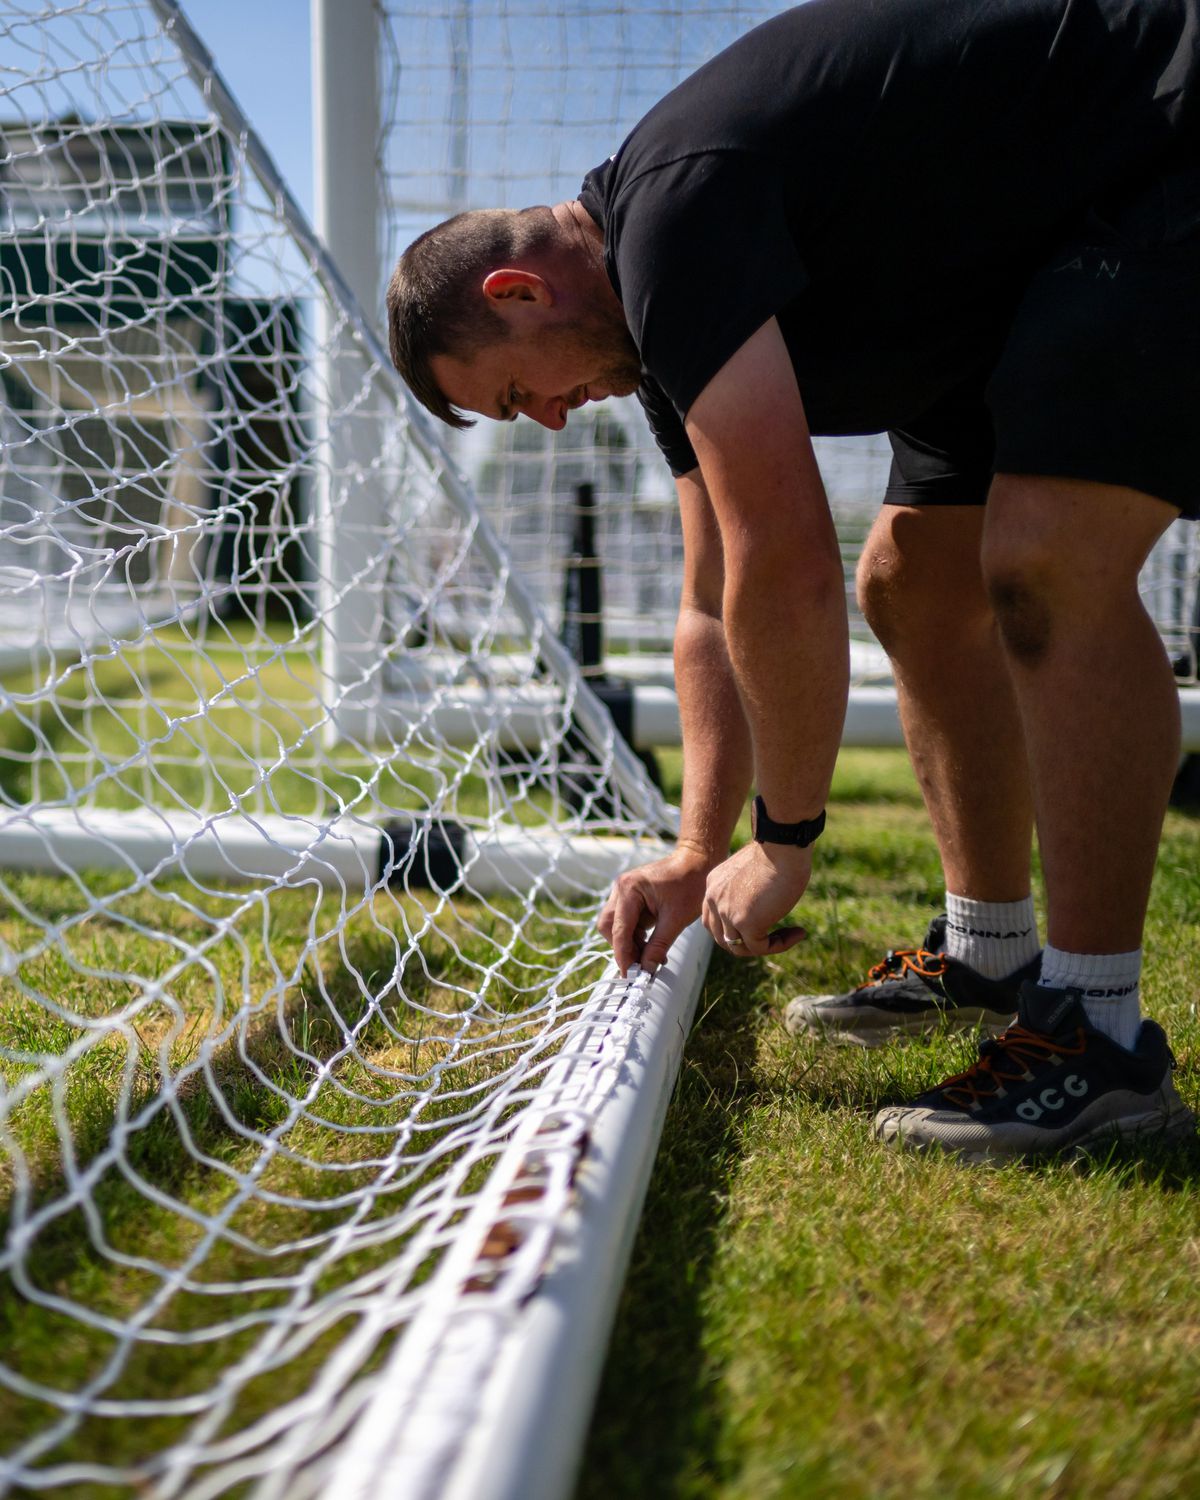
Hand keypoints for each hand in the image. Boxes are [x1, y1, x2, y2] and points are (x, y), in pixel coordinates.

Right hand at [597, 847, 712, 974]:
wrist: (698, 861)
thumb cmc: (690, 884)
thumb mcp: (676, 919)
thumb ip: (658, 946)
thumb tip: (647, 970)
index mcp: (629, 889)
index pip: (619, 929)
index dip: (623, 954)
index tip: (629, 975)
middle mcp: (621, 888)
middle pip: (608, 926)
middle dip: (623, 947)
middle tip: (640, 965)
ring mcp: (624, 891)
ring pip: (616, 925)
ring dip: (631, 943)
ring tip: (651, 957)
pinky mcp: (631, 897)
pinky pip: (626, 921)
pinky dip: (636, 936)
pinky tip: (652, 946)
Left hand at [702, 842, 809, 957]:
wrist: (782, 846)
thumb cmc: (778, 852)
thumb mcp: (754, 873)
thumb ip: (749, 892)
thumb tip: (762, 909)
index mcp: (714, 885)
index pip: (714, 919)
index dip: (737, 929)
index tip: (766, 922)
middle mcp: (714, 899)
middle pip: (722, 937)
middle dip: (748, 942)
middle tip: (776, 936)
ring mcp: (727, 913)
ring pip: (740, 947)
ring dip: (766, 946)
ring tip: (792, 934)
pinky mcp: (745, 923)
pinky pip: (761, 948)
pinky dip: (781, 945)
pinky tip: (799, 933)